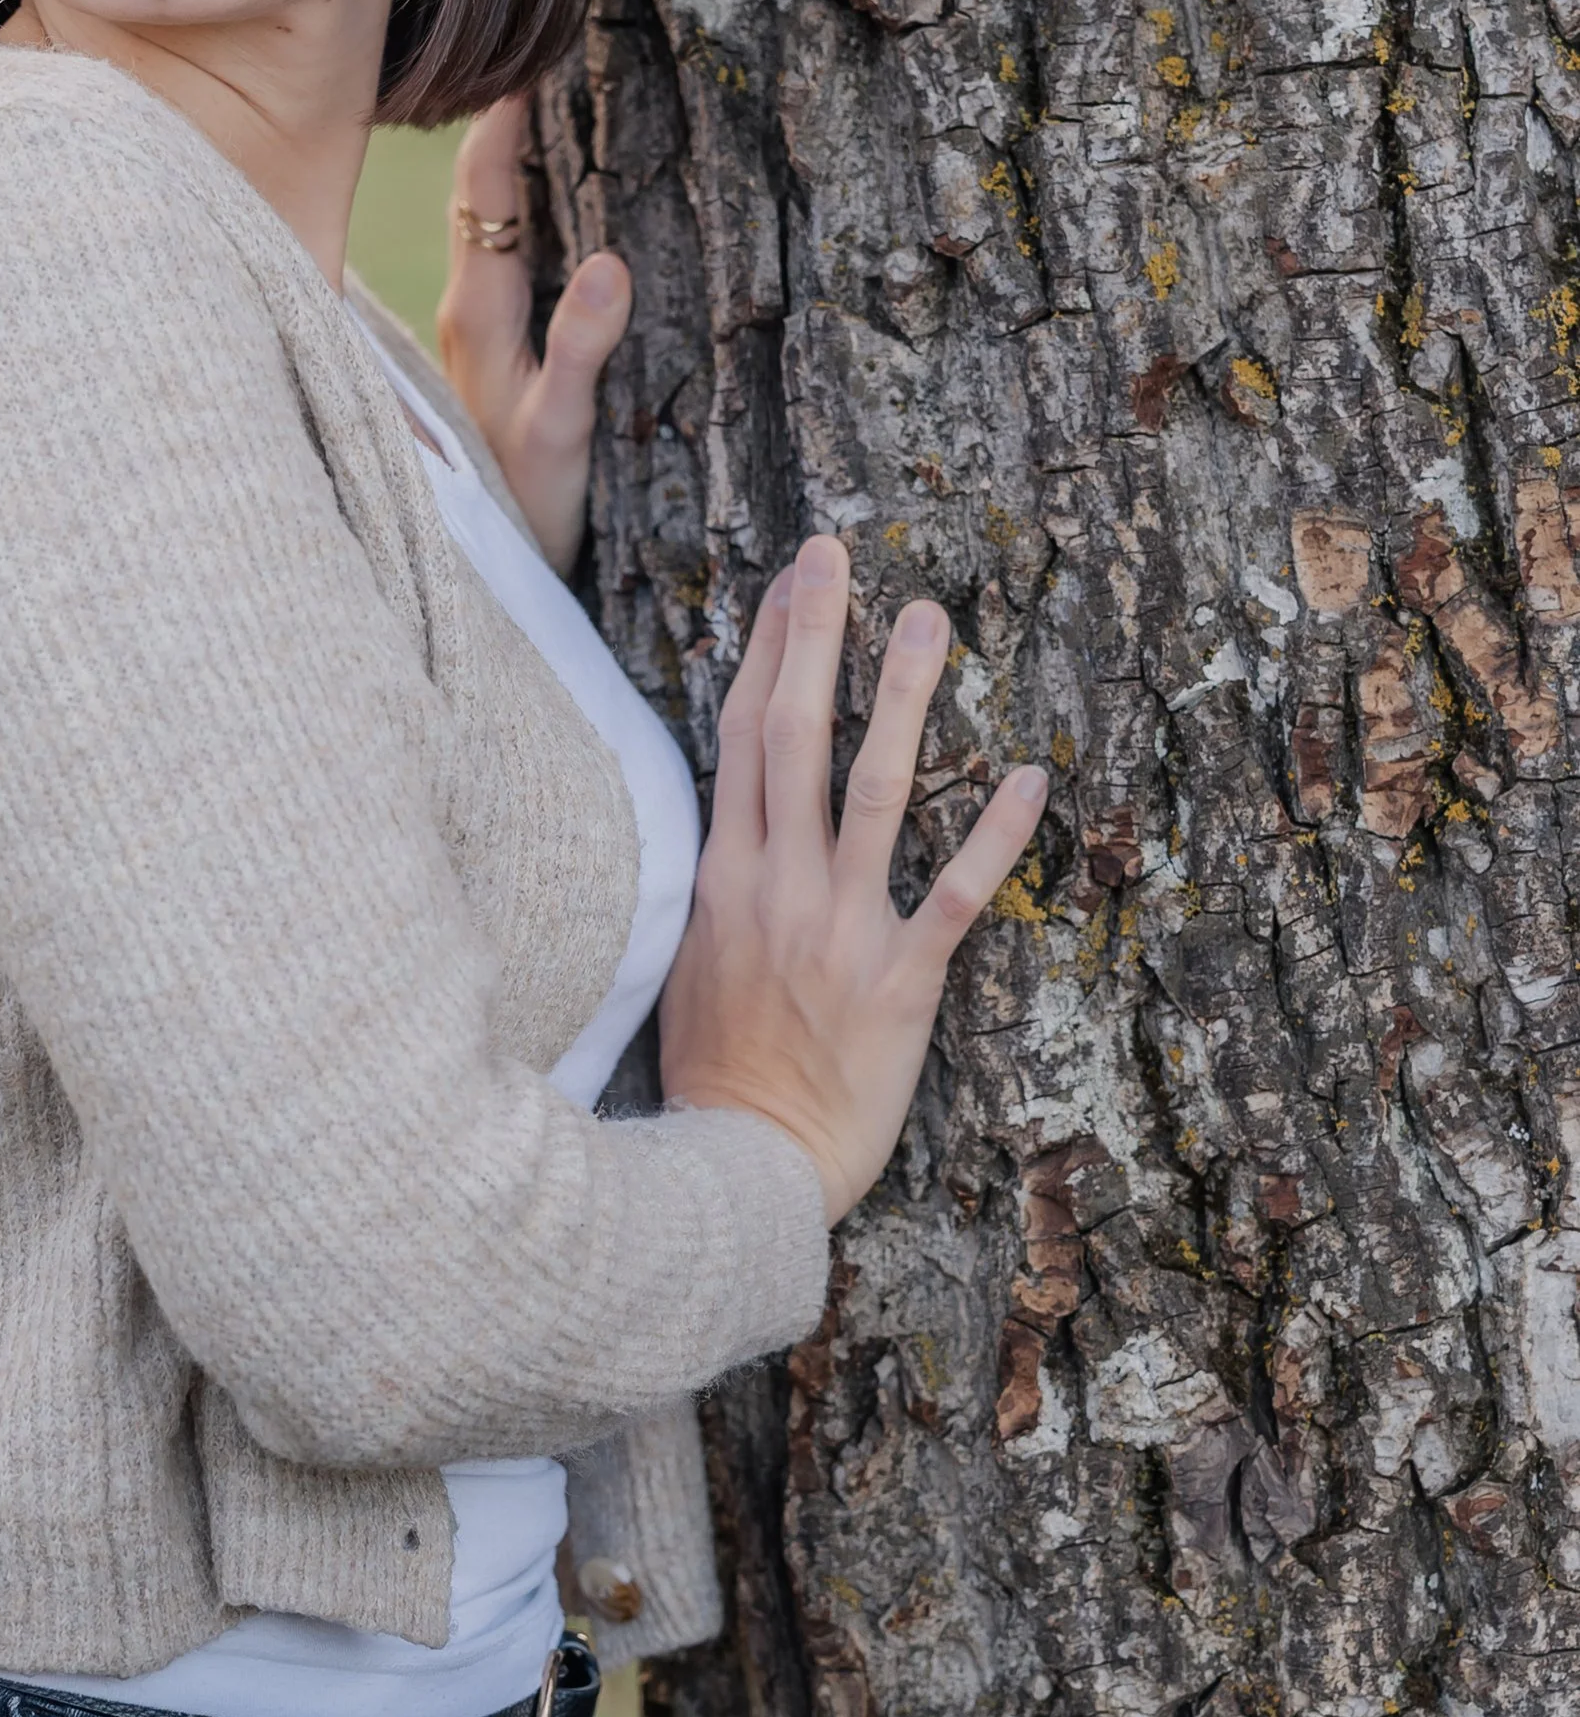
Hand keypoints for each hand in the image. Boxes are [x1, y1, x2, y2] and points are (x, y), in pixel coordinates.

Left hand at [436, 95, 631, 577]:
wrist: (493, 572)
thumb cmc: (528, 505)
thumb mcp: (561, 432)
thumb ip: (580, 351)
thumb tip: (611, 261)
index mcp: (477, 310)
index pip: (485, 185)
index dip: (507, 114)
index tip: (541, 47)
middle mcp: (471, 306)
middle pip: (488, 186)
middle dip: (520, 117)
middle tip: (564, 46)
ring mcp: (482, 326)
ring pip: (500, 217)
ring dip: (530, 158)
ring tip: (573, 94)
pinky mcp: (499, 347)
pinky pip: (516, 253)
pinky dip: (540, 208)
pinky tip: (578, 193)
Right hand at [657, 536, 1047, 1222]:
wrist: (741, 1163)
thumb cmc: (716, 1073)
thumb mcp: (684, 962)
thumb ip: (712, 885)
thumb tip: (726, 821)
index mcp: (723, 877)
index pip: (740, 737)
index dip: (765, 652)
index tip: (788, 584)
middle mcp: (778, 885)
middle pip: (794, 736)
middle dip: (817, 636)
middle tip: (839, 553)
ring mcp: (840, 927)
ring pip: (875, 789)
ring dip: (901, 698)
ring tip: (928, 620)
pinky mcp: (899, 979)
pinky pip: (955, 893)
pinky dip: (997, 835)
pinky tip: (1033, 774)